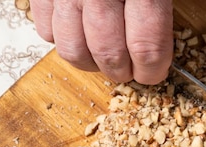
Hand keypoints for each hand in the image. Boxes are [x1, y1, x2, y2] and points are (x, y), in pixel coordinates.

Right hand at [30, 0, 173, 84]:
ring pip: (73, 49)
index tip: (154, 73)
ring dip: (91, 63)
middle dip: (123, 71)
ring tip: (104, 53)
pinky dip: (64, 40)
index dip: (152, 71)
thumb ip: (160, 14)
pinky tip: (80, 31)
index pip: (146, 47)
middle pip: (109, 53)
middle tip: (130, 67)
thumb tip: (160, 57)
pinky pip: (45, 31)